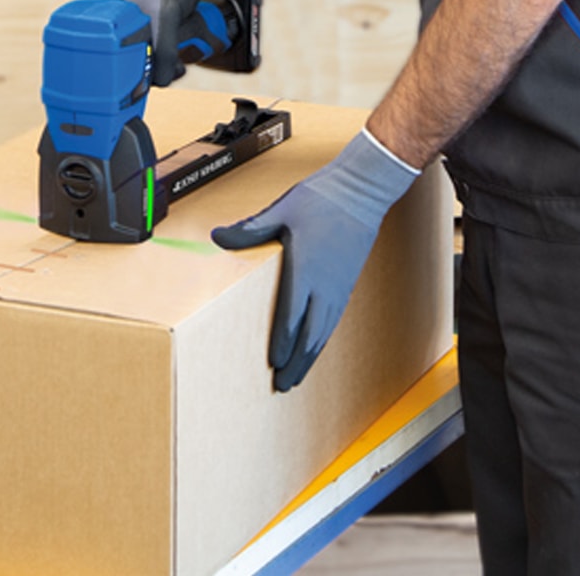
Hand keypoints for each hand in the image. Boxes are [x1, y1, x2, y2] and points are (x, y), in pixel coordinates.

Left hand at [212, 130, 418, 390]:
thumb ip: (250, 229)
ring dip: (310, 357)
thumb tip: (217, 236)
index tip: (274, 363)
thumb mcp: (281, 210)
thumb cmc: (321, 199)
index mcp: (306, 269)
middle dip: (297, 362)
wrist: (362, 192)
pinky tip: (314, 347)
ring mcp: (339, 286)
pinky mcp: (346, 283)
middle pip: (310, 335)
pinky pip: (333, 321)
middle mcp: (325, 285)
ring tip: (297, 378)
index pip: (291, 316)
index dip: (282, 343)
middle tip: (284, 386)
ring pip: (324, 332)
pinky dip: (322, 340)